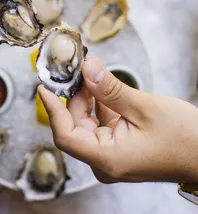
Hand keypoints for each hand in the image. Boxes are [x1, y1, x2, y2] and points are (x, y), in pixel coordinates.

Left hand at [39, 57, 197, 183]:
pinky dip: (98, 103)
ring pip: (86, 122)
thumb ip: (110, 88)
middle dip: (73, 96)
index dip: (52, 111)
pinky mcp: (117, 146)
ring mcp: (110, 154)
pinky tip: (100, 86)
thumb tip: (86, 67)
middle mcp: (104, 160)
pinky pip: (99, 122)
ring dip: (87, 97)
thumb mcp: (144, 107)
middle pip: (75, 125)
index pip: (65, 136)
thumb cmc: (185, 139)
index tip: (44, 88)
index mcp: (107, 158)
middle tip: (75, 70)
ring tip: (88, 74)